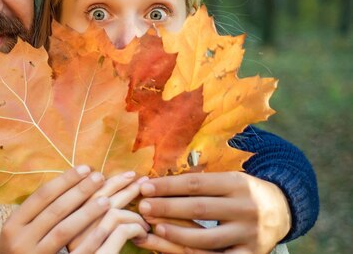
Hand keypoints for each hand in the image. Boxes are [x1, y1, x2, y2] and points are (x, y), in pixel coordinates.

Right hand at [0, 165, 110, 253]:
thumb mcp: (18, 233)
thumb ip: (35, 214)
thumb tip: (66, 184)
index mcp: (12, 224)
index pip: (42, 196)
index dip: (65, 180)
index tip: (85, 168)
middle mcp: (20, 239)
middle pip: (55, 209)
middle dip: (79, 191)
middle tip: (99, 176)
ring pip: (63, 230)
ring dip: (86, 212)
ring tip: (105, 199)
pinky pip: (74, 253)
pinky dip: (89, 240)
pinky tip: (104, 229)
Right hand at [67, 171, 149, 252]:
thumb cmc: (92, 252)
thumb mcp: (83, 234)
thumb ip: (89, 215)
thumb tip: (107, 193)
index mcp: (63, 220)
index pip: (84, 190)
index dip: (108, 180)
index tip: (126, 176)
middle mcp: (69, 229)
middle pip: (98, 196)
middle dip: (123, 184)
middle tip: (140, 180)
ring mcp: (83, 242)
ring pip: (114, 212)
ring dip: (134, 215)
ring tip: (145, 223)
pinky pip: (123, 230)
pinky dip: (136, 229)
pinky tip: (141, 235)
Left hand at [136, 172, 290, 253]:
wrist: (282, 210)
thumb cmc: (242, 192)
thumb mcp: (227, 180)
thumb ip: (198, 184)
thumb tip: (156, 185)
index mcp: (236, 183)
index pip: (195, 184)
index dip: (167, 186)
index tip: (144, 187)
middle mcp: (245, 208)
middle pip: (199, 209)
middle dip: (167, 208)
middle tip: (142, 208)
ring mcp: (249, 234)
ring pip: (207, 238)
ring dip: (177, 235)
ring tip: (155, 230)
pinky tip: (174, 250)